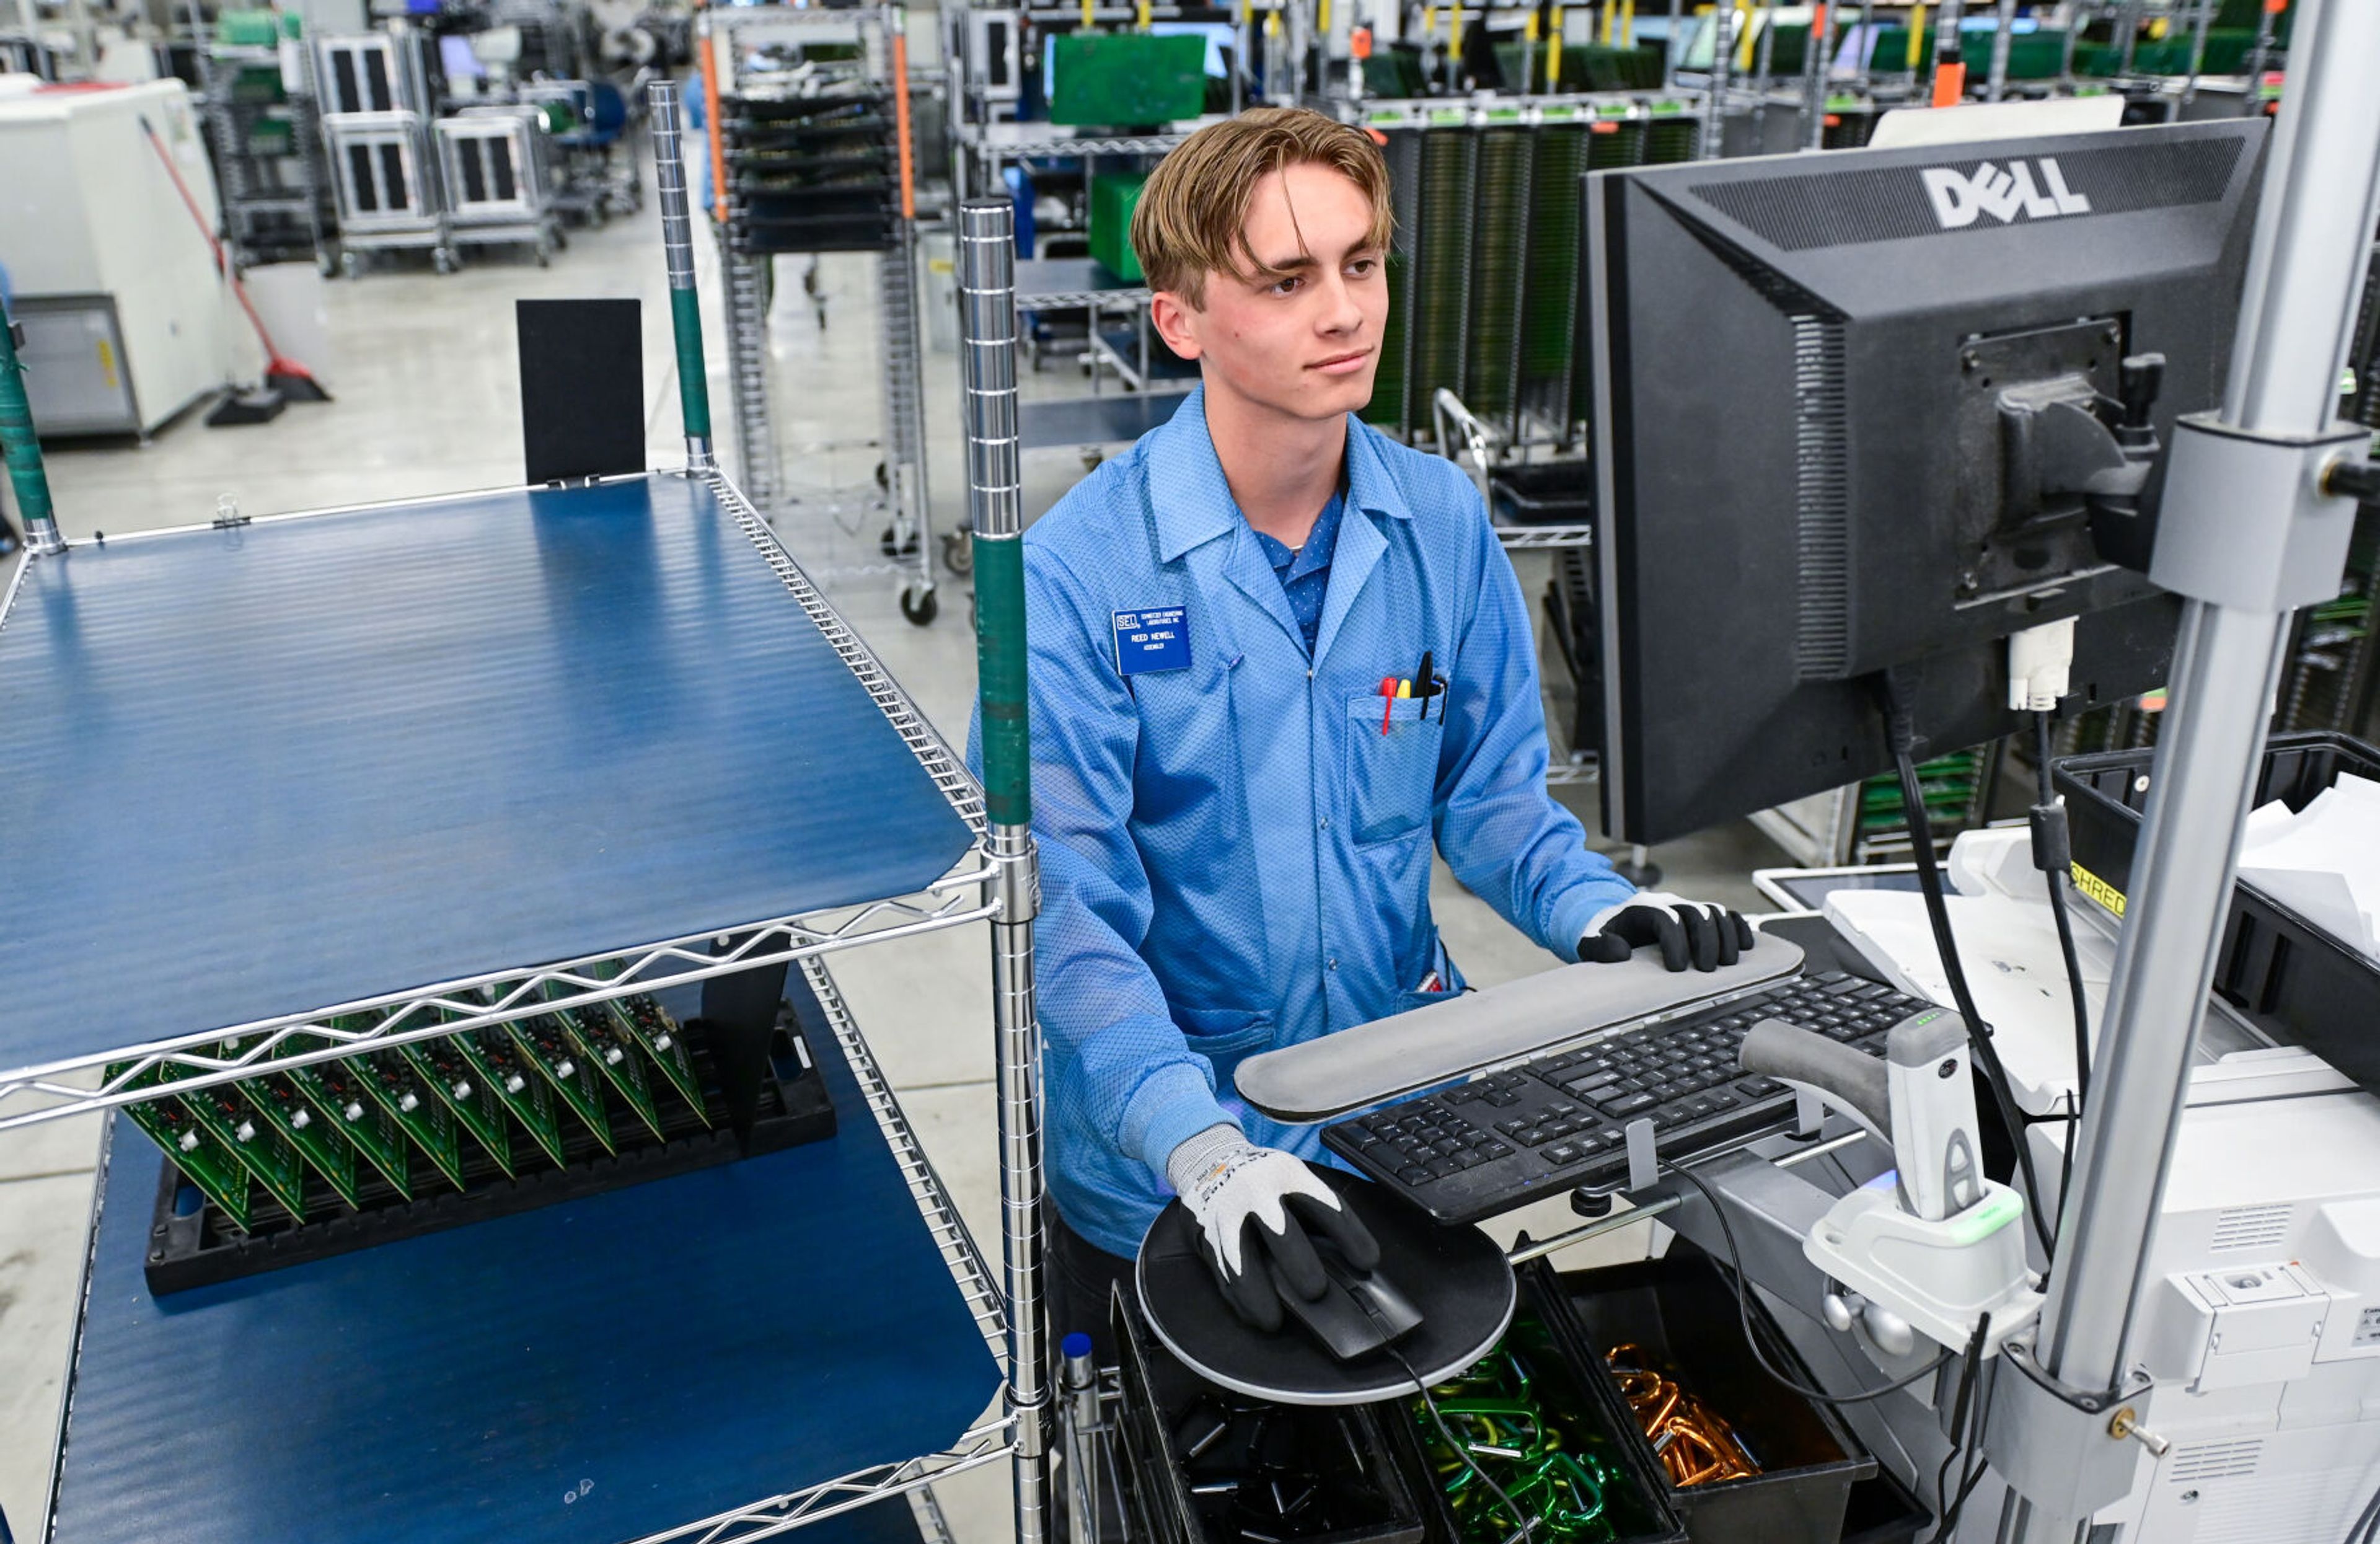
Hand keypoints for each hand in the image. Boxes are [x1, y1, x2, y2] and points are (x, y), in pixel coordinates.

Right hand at [1166, 1126, 1379, 1332]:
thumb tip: (1355, 1258)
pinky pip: (1220, 1272)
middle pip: (1280, 1230)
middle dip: (1298, 1264)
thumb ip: (1317, 1208)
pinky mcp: (1207, 1235)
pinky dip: (1236, 1298)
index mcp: (1288, 1174)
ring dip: (1256, 1293)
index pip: (1325, 1205)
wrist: (1208, 1157)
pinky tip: (1252, 1315)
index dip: (1350, 1235)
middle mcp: (1256, 1191)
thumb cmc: (1265, 1178)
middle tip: (1316, 1292)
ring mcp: (1227, 1214)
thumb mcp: (1293, 1176)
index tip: (1367, 1263)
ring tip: (1273, 1321)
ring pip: (1239, 1259)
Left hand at [1580, 892, 1754, 972]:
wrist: (1613, 925)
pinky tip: (1745, 948)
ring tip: (1727, 965)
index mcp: (1643, 908)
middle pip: (1696, 912)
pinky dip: (1739, 928)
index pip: (1666, 918)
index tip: (1677, 969)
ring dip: (1726, 936)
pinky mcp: (1702, 917)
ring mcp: (1688, 908)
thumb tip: (1622, 953)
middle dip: (1705, 941)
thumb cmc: (1604, 937)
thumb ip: (1598, 948)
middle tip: (1706, 971)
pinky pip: (1727, 915)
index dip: (1675, 942)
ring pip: (1715, 912)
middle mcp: (1669, 903)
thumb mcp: (1589, 943)